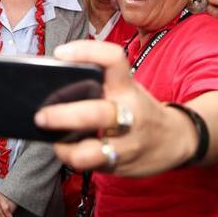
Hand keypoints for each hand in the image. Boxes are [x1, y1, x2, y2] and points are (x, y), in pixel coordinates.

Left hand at [34, 41, 197, 176]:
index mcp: (128, 87)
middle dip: (64, 115)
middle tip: (41, 114)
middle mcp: (129, 113)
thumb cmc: (140, 109)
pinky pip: (89, 164)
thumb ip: (101, 84)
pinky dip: (70, 156)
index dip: (86, 52)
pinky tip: (63, 147)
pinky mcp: (120, 163)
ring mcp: (126, 142)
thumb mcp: (127, 89)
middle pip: (96, 113)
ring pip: (93, 149)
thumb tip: (53, 80)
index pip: (113, 60)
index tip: (61, 53)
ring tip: (50, 135)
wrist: (176, 140)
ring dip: (65, 145)